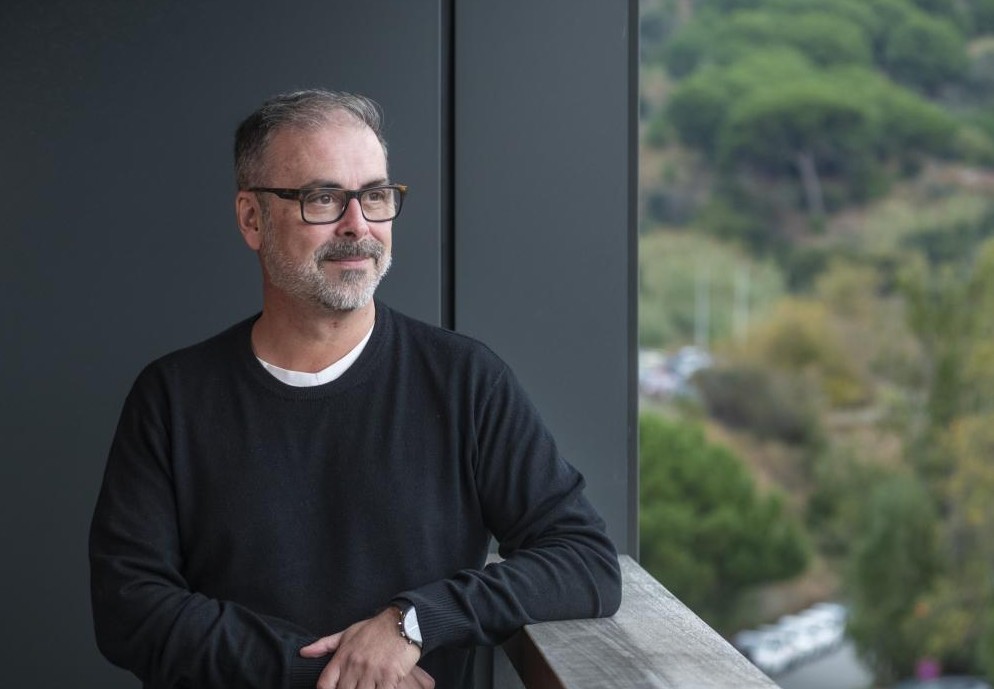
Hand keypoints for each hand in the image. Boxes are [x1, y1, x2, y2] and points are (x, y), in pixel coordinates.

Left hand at [300, 607, 429, 688]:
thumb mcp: (348, 633)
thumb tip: (303, 652)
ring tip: (366, 688)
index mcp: (342, 657)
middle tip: (354, 687)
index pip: (324, 684)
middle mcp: (354, 665)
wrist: (402, 622)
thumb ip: (324, 645)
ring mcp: (371, 671)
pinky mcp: (388, 676)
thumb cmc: (375, 628)